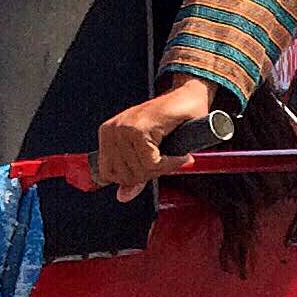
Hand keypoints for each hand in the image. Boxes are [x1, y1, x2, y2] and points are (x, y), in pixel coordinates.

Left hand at [95, 77, 217, 198]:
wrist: (189, 98)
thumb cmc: (170, 124)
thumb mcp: (147, 152)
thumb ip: (134, 174)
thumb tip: (122, 197)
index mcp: (107, 134)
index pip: (108, 175)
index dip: (133, 178)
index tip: (152, 168)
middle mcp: (111, 130)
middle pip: (125, 176)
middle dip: (150, 175)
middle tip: (168, 162)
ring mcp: (124, 128)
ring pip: (140, 170)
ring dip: (164, 169)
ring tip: (174, 156)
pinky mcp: (140, 129)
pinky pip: (152, 163)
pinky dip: (171, 164)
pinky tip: (180, 154)